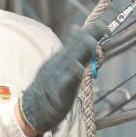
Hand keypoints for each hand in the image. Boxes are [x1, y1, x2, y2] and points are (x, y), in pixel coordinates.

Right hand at [19, 20, 107, 135]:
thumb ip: (71, 51)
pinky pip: (65, 82)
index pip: (76, 42)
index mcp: (60, 58)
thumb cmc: (49, 89)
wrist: (30, 111)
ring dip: (81, 51)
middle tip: (104, 27)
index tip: (105, 26)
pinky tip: (78, 67)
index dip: (91, 33)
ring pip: (71, 61)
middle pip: (75, 48)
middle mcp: (58, 64)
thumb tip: (77, 29)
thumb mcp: (59, 67)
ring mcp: (57, 77)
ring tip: (93, 42)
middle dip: (89, 37)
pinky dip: (71, 74)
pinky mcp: (57, 92)